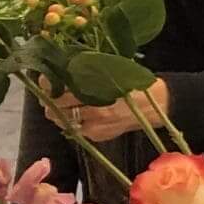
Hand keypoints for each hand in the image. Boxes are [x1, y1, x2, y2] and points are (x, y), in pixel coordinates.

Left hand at [49, 80, 170, 145]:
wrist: (158, 106)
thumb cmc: (136, 84)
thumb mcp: (113, 71)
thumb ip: (89, 71)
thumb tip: (63, 66)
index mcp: (99, 91)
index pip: (61, 91)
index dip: (48, 85)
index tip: (45, 79)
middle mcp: (95, 111)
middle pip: (57, 109)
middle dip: (50, 101)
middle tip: (51, 92)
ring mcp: (96, 127)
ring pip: (63, 121)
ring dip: (59, 113)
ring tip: (63, 104)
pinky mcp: (98, 136)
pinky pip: (76, 130)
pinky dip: (74, 122)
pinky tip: (80, 114)